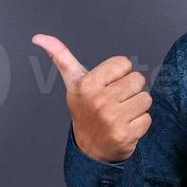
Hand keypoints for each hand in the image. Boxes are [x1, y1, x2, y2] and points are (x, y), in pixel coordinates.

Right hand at [32, 34, 151, 162]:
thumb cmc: (85, 109)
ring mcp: (111, 119)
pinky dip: (140, 123)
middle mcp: (98, 101)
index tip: (107, 86)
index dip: (119, 74)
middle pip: (137, 79)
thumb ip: (60, 56)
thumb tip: (39, 37)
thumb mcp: (72, 82)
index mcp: (86, 84)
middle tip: (115, 101)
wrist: (89, 148)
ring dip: (137, 107)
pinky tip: (125, 127)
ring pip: (145, 98)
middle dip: (129, 90)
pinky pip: (147, 118)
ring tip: (121, 114)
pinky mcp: (124, 135)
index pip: (124, 63)